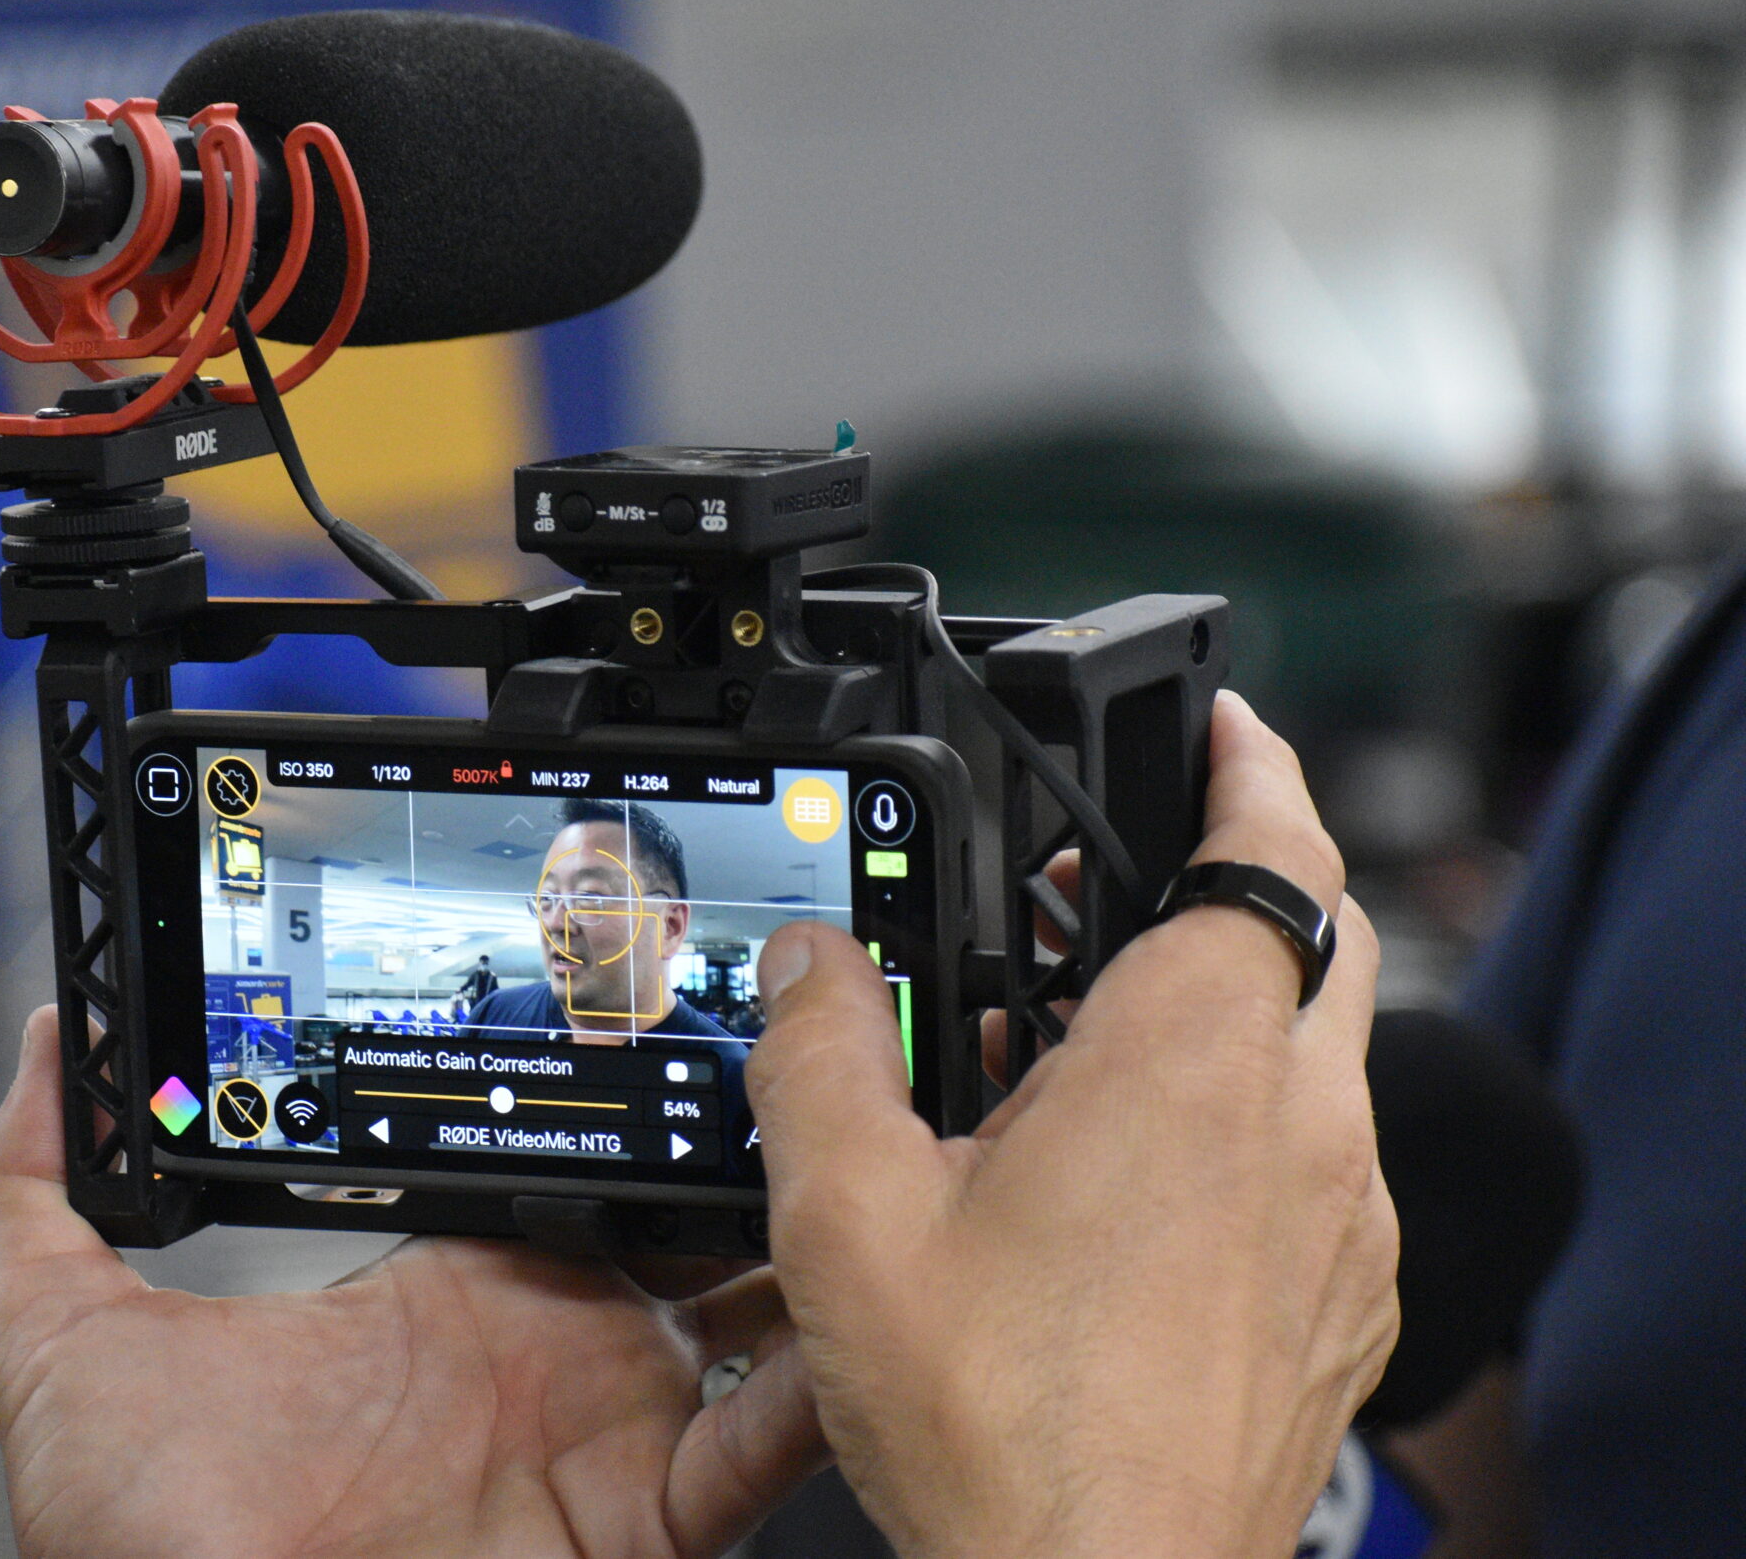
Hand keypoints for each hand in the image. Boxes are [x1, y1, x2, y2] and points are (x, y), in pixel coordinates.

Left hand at [0, 1011, 827, 1558]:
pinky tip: (843, 1308)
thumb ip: (38, 1182)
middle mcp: (548, 1357)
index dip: (614, 1086)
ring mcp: (604, 1439)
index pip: (558, 1163)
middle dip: (742, 1141)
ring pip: (751, 1319)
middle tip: (794, 1046)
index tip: (654, 994)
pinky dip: (814, 1385)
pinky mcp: (641, 1525)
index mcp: (447, 1296)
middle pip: (682, 1226)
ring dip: (802, 1237)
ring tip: (848, 1143)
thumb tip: (48, 1041)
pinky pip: (760, 1453)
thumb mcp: (59, 1335)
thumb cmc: (130, 1542)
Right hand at [749, 690, 1396, 1558]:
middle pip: (1314, 935)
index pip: (1274, 850)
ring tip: (1082, 1048)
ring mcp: (1342, 1224)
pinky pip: (1317, 1161)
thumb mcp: (847, 1215)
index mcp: (1191, 1065)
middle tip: (1110, 889)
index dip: (1253, 767)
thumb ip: (818, 1053)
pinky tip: (1125, 1186)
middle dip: (1225, 880)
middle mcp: (1300, 1128)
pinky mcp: (1348, 1304)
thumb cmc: (1003, 1426)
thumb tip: (808, 965)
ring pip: (1314, 1054)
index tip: (1226, 730)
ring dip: (1222, 1011)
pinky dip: (1242, 1123)